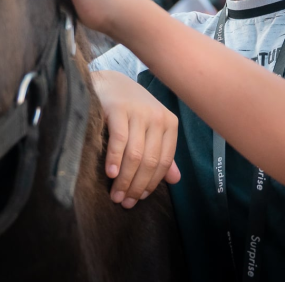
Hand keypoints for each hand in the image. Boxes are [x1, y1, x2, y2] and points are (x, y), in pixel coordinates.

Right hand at [94, 70, 180, 207]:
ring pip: (135, 155)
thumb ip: (162, 153)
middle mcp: (157, 117)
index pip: (164, 161)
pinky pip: (120, 140)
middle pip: (150, 161)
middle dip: (137, 186)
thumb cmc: (131, 109)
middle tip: (124, 202)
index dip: (152, 183)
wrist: (108, 82)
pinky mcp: (118, 109)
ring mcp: (139, 112)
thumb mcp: (151, 129)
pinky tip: (110, 174)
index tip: (139, 198)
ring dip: (125, 179)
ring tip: (115, 195)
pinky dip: (115, 159)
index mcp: (169, 123)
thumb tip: (175, 180)